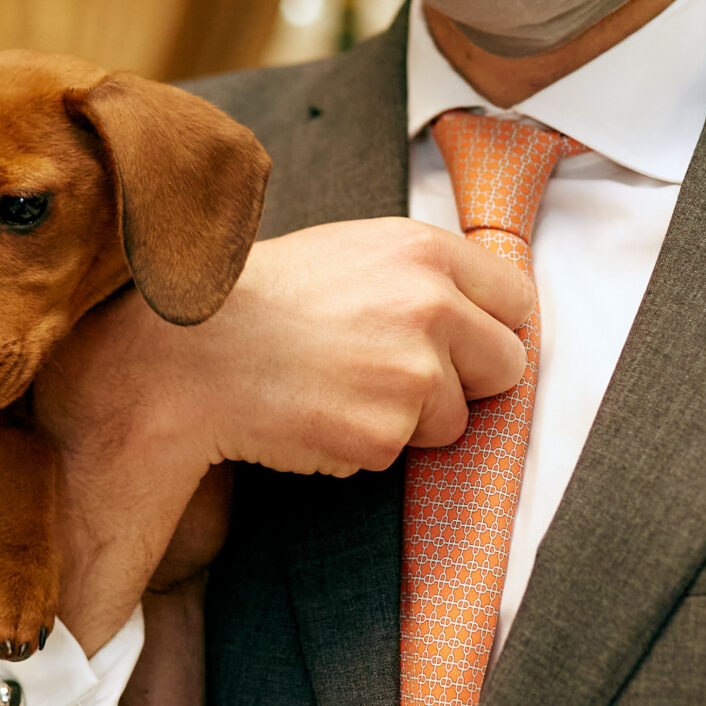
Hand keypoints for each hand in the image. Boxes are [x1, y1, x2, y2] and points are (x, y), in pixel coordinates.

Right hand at [167, 217, 530, 475]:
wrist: (188, 353)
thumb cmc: (261, 302)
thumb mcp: (350, 254)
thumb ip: (420, 277)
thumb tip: (476, 312)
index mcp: (424, 251)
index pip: (516, 298)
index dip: (488, 327)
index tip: (463, 343)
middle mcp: (430, 306)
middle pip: (507, 366)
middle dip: (466, 381)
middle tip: (401, 378)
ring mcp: (411, 373)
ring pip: (453, 421)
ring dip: (409, 420)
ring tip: (339, 389)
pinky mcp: (384, 433)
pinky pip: (398, 454)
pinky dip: (362, 447)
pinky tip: (316, 415)